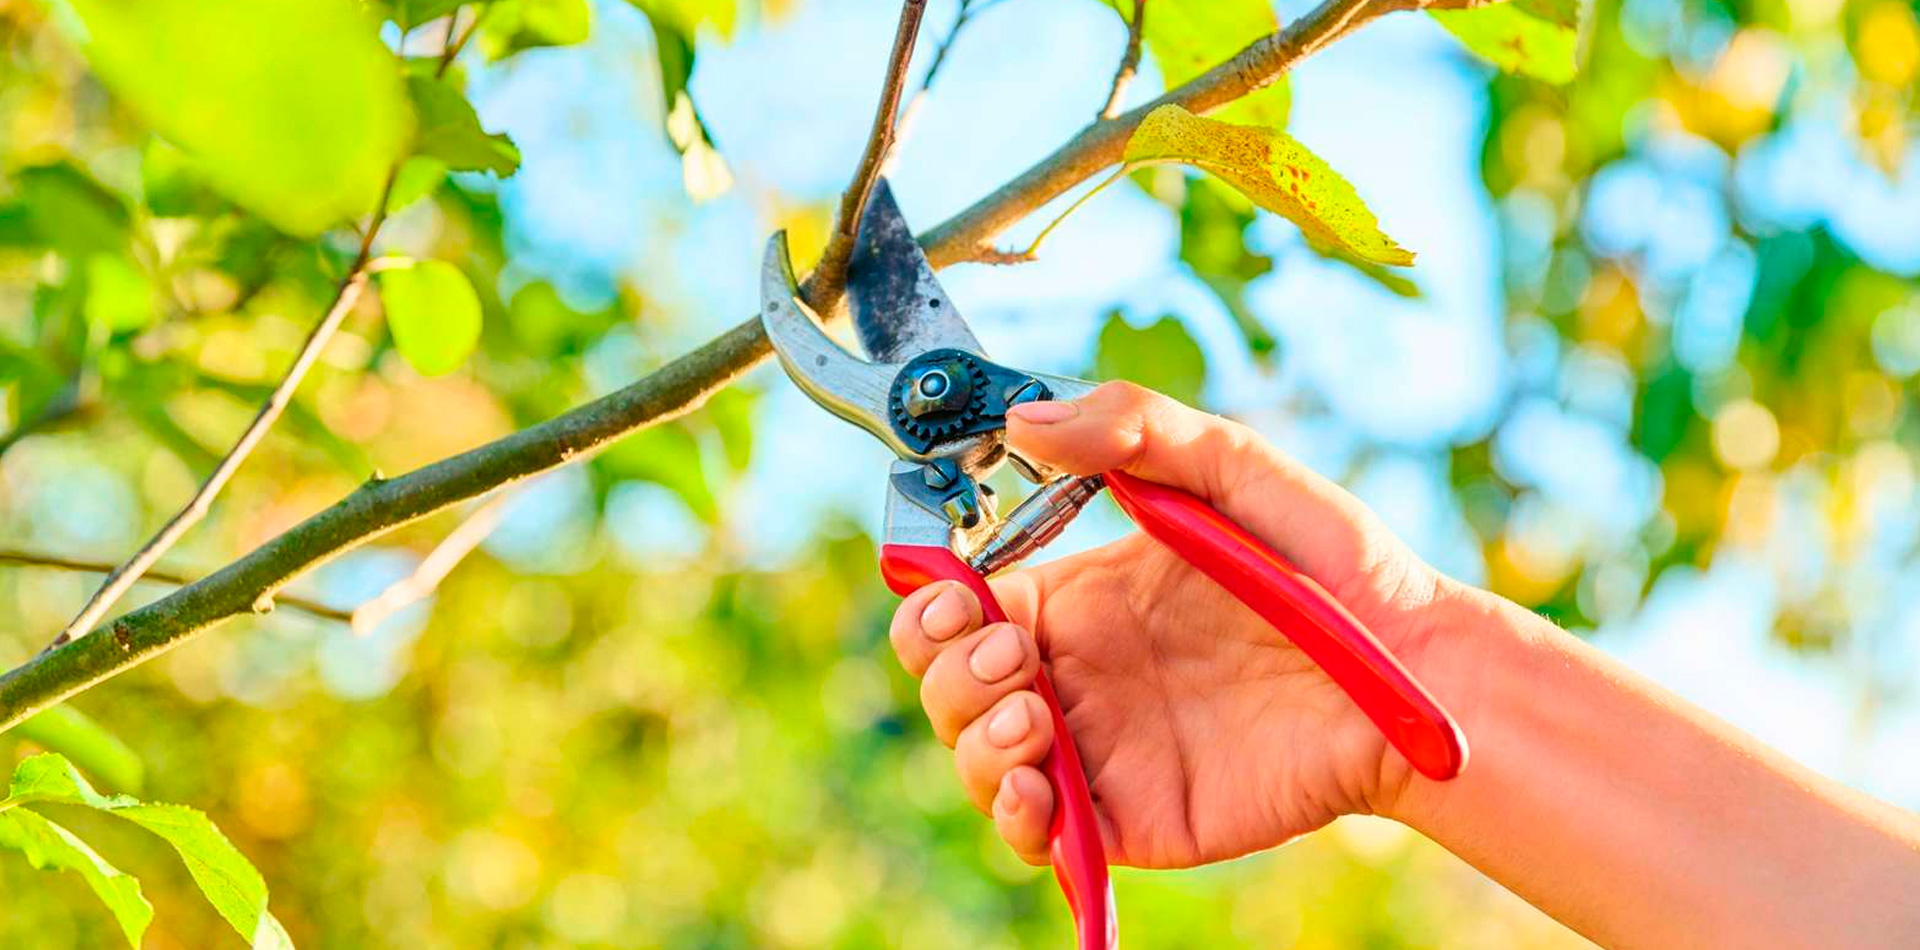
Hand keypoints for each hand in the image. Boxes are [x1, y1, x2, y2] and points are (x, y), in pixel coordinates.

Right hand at [888, 382, 1481, 868]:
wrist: (1413, 669)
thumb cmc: (1334, 566)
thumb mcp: (1235, 467)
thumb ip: (1135, 429)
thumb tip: (1024, 418)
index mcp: (1081, 597)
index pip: (959, 604)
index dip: (931, 601)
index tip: (951, 592)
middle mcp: (1076, 674)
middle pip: (948, 682)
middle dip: (946, 668)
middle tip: (1016, 653)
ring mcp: (1099, 750)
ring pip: (976, 759)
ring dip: (973, 735)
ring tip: (1032, 714)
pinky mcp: (1132, 817)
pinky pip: (1039, 833)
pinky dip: (1013, 815)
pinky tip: (1037, 783)